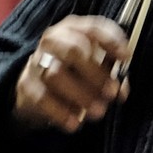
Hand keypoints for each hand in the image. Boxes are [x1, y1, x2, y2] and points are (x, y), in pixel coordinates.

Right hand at [14, 16, 129, 133]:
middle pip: (72, 49)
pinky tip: (74, 124)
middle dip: (95, 73)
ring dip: (80, 94)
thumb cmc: (75, 70)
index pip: (92, 28)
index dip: (111, 41)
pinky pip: (42, 97)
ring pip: (56, 74)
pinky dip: (60, 112)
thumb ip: (110, 73)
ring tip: (98, 112)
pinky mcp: (26, 84)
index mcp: (74, 29)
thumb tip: (121, 91)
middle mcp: (53, 40)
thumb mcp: (95, 64)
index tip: (126, 58)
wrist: (37, 85)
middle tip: (111, 93)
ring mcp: (37, 61)